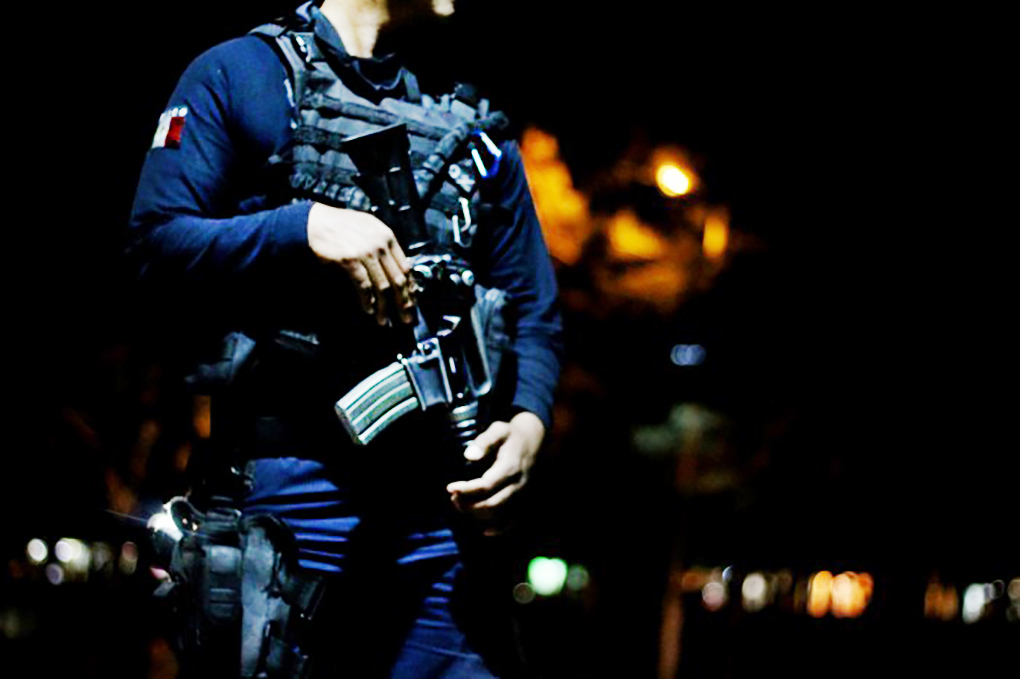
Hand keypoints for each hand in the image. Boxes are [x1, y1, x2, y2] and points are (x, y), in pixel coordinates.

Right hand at [307, 203, 415, 324]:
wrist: (315, 222)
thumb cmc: (341, 226)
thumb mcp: (369, 229)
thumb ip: (383, 245)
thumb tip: (394, 269)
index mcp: (387, 237)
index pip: (406, 267)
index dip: (410, 288)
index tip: (410, 303)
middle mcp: (380, 244)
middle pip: (398, 280)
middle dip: (403, 302)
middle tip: (406, 319)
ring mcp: (366, 252)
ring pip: (382, 286)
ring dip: (384, 307)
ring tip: (383, 320)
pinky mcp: (350, 260)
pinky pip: (363, 285)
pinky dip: (366, 300)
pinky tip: (368, 310)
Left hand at [446, 411, 545, 534]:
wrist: (534, 440)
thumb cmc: (511, 435)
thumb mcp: (498, 430)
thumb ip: (484, 441)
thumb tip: (468, 455)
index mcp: (511, 467)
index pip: (486, 485)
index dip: (467, 489)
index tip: (450, 487)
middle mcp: (519, 484)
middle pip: (492, 504)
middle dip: (469, 505)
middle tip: (453, 497)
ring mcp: (523, 495)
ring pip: (500, 514)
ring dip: (478, 514)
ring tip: (461, 504)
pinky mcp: (525, 500)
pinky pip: (514, 521)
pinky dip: (500, 529)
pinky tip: (484, 531)